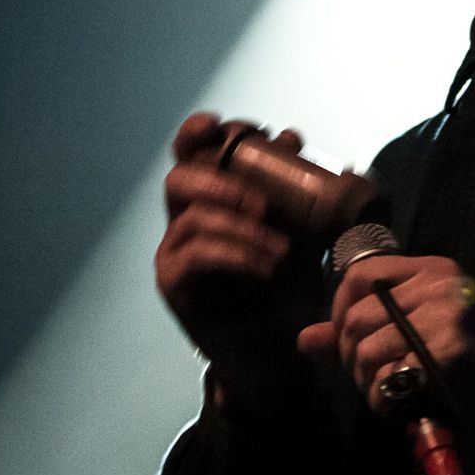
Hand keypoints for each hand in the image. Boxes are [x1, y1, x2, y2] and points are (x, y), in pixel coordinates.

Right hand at [156, 112, 321, 410]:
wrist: (279, 349)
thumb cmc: (287, 285)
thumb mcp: (299, 230)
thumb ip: (293, 187)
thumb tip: (291, 136)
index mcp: (212, 199)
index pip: (193, 155)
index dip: (198, 134)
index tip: (220, 125)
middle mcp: (185, 220)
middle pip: (179, 179)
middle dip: (220, 179)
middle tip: (262, 201)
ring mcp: (175, 253)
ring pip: (192, 219)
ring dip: (242, 228)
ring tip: (282, 250)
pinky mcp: (174, 286)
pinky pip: (194, 257)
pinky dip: (235, 256)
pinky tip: (266, 266)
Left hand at [298, 254, 474, 474]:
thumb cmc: (471, 366)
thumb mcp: (417, 335)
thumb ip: (364, 331)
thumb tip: (305, 339)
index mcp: (434, 270)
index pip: (361, 273)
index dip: (339, 309)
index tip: (347, 341)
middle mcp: (440, 282)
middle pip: (357, 315)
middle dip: (349, 357)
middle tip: (368, 381)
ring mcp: (446, 312)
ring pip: (366, 347)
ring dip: (366, 383)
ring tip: (385, 396)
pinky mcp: (449, 346)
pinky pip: (387, 375)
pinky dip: (383, 399)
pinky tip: (398, 407)